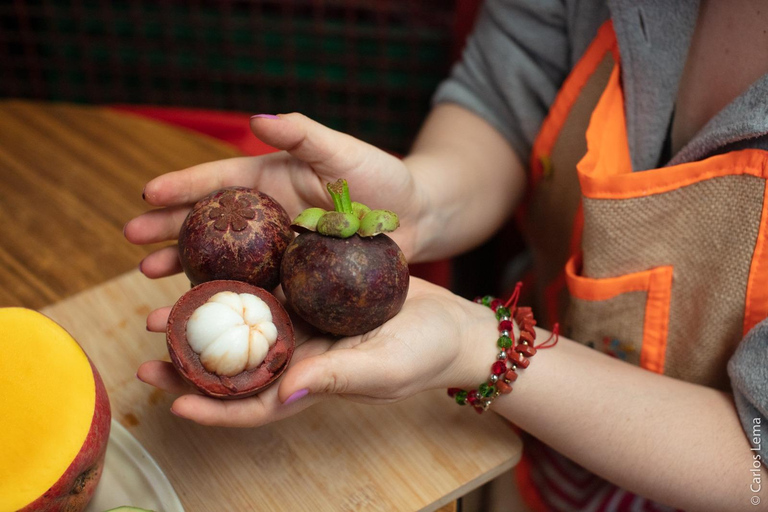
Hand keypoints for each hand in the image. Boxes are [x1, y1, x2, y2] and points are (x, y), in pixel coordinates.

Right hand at [124, 113, 421, 278]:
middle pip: (209, 224)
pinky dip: (228, 300)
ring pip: (223, 260)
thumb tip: (256, 119)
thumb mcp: (342, 151)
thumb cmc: (381, 178)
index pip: (218, 182)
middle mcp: (266, 218)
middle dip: (167, 229)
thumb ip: (303, 134)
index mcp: (270, 182)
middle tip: (129, 240)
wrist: (416, 218)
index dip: (182, 186)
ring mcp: (277, 252)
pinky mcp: (295, 280)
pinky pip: (256, 291)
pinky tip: (199, 309)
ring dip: (185, 267)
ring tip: (148, 276)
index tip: (146, 193)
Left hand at [136, 277, 496, 426]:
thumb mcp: (383, 368)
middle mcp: (299, 356)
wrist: (449, 322)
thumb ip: (334, 379)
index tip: (174, 404)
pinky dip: (240, 286)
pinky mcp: (313, 296)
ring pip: (242, 328)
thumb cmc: (423, 353)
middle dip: (190, 365)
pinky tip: (214, 268)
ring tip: (161, 310)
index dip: (213, 408)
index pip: (253, 405)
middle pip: (235, 367)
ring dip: (203, 322)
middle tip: (148, 352)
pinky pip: (268, 292)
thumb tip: (282, 395)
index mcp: (310, 383)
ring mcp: (304, 325)